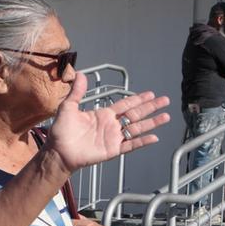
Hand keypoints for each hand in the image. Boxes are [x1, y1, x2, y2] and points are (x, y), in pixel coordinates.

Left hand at [47, 73, 169, 171]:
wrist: (58, 151)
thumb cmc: (61, 131)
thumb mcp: (68, 107)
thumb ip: (77, 92)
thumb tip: (80, 74)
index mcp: (103, 114)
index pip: (125, 104)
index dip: (139, 99)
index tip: (151, 94)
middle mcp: (112, 125)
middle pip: (136, 114)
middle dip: (151, 107)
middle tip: (165, 100)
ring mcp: (114, 138)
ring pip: (137, 128)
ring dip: (152, 123)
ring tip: (166, 117)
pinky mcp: (113, 150)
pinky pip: (131, 145)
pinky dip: (142, 141)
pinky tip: (154, 137)